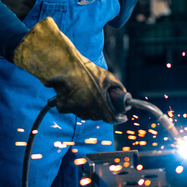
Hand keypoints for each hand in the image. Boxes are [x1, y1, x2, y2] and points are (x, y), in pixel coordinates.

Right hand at [12, 17, 127, 123]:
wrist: (66, 68)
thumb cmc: (86, 71)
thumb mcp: (107, 76)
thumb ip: (117, 86)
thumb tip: (123, 92)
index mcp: (100, 105)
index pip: (112, 118)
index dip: (118, 118)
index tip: (121, 117)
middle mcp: (88, 111)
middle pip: (98, 116)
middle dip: (102, 109)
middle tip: (102, 100)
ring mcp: (75, 110)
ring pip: (85, 113)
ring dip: (88, 107)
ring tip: (87, 92)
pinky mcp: (63, 107)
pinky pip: (72, 109)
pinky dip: (74, 103)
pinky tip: (74, 93)